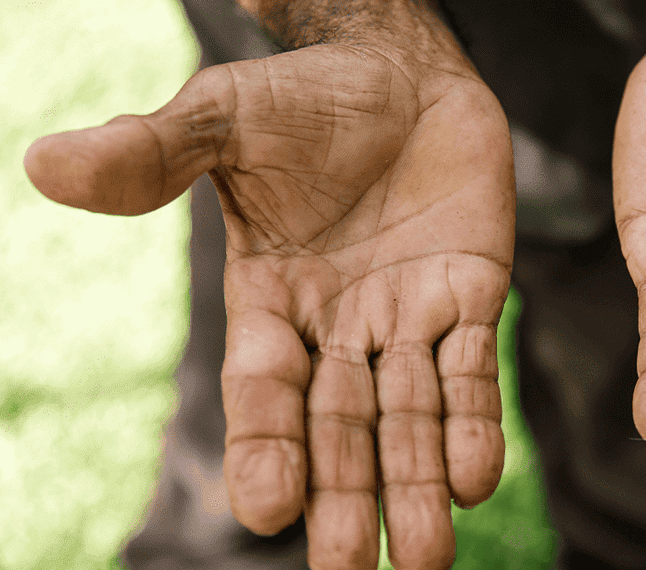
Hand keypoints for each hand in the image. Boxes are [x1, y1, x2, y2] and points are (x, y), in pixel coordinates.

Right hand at [24, 11, 513, 568]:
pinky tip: (476, 478)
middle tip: (350, 568)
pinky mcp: (472, 297)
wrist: (401, 73)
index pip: (263, 390)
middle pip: (341, 426)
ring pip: (411, 415)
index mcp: (270, 303)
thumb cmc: (306, 99)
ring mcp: (408, 318)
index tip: (268, 510)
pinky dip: (474, 422)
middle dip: (347, 495)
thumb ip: (154, 152)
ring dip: (418, 484)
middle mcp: (338, 328)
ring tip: (427, 557)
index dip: (266, 446)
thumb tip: (48, 164)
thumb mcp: (225, 117)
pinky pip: (474, 370)